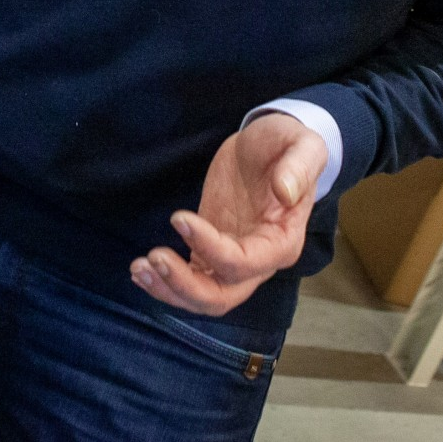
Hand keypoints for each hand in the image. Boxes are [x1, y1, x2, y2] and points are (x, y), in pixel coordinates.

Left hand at [131, 113, 326, 316]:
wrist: (268, 148)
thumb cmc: (287, 145)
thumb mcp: (303, 144)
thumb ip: (299, 166)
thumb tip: (285, 192)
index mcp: (283, 241)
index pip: (245, 263)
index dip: (211, 248)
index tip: (179, 218)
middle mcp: (260, 262)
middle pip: (222, 297)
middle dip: (185, 285)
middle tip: (154, 256)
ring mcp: (233, 262)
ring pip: (202, 297)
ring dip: (169, 289)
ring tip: (139, 267)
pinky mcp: (210, 252)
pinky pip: (190, 281)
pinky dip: (164, 282)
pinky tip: (140, 269)